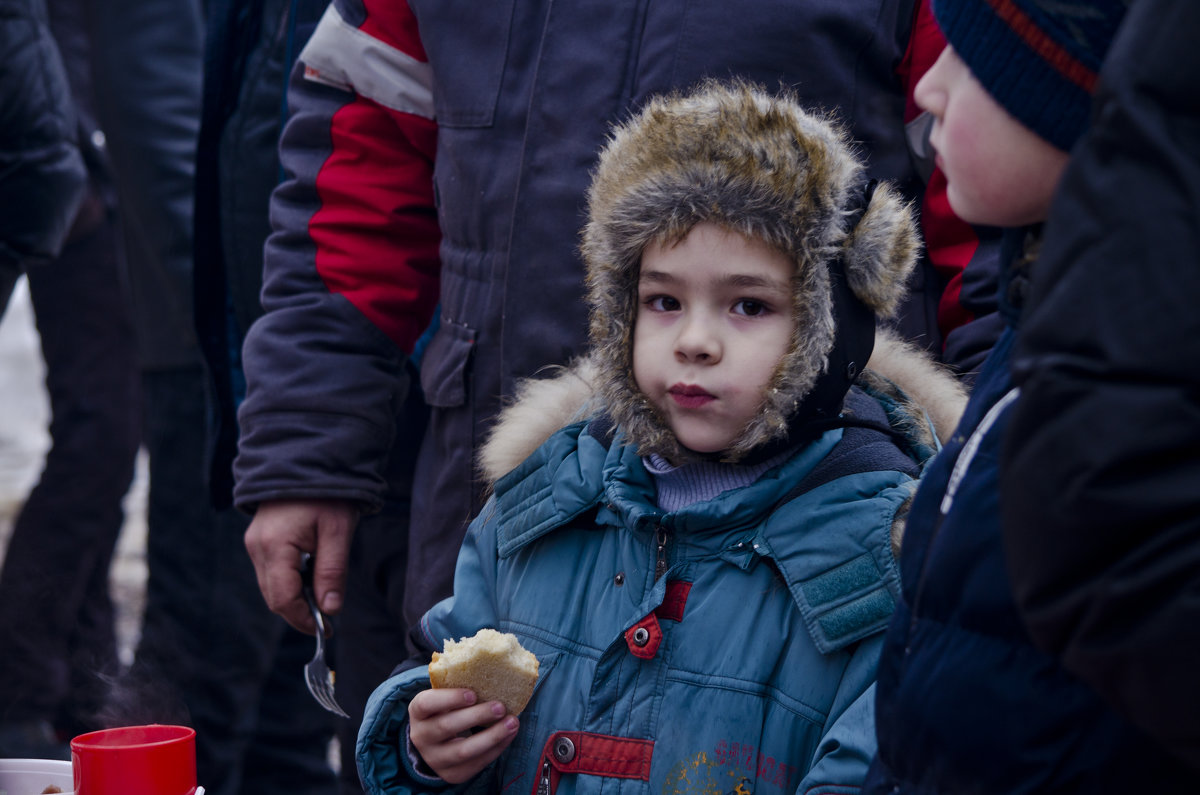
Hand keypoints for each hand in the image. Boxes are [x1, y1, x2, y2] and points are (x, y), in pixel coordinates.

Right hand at [244, 499, 358, 632]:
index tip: (328, 628)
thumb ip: (333, 572)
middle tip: (329, 614)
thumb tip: (330, 609)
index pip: (282, 599)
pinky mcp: (259, 540)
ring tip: (324, 589)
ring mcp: (254, 544)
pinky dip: (290, 580)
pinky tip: (312, 572)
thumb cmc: (327, 493)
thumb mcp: (338, 532)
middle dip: (300, 611)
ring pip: (272, 586)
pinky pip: (272, 572)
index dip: (304, 619)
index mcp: (274, 546)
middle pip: (274, 597)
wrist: (308, 460)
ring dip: (296, 596)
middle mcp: (257, 548)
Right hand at [409, 688, 519, 782]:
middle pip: (446, 727)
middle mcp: (421, 736)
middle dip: (476, 716)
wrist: (434, 742)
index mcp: (418, 711)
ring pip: (463, 751)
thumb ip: (459, 683)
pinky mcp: (451, 774)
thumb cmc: (445, 709)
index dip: (449, 698)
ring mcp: (435, 758)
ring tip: (512, 722)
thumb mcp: (443, 696)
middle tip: (500, 706)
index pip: (427, 703)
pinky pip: (476, 764)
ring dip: (491, 736)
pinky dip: (496, 749)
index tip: (473, 693)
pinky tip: (509, 734)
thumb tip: (493, 658)